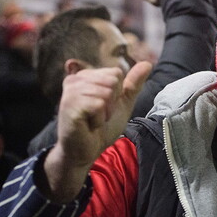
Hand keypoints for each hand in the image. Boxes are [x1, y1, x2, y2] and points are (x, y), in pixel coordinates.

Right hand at [44, 62, 152, 201]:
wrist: (86, 152)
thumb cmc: (101, 128)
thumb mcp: (121, 103)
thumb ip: (133, 84)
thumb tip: (147, 64)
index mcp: (85, 76)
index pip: (116, 73)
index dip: (116, 94)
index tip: (103, 108)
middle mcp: (74, 80)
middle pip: (112, 81)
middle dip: (111, 102)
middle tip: (98, 115)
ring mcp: (70, 92)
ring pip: (106, 93)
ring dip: (105, 113)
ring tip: (92, 120)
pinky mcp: (69, 105)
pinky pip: (98, 105)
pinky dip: (98, 119)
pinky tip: (88, 125)